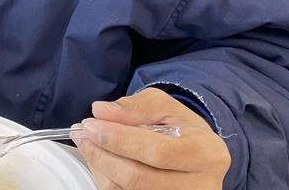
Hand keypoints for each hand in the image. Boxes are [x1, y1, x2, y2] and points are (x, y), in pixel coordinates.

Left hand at [73, 88, 229, 189]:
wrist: (198, 155)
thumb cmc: (182, 129)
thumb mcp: (166, 106)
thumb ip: (136, 106)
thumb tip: (102, 111)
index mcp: (206, 154)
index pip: (156, 152)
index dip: (119, 140)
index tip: (92, 125)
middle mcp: (199, 187)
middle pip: (138, 178)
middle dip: (102, 154)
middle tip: (83, 133)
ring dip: (99, 166)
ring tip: (88, 144)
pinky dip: (106, 178)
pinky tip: (101, 160)